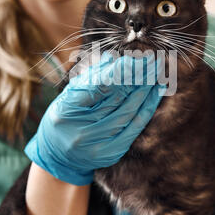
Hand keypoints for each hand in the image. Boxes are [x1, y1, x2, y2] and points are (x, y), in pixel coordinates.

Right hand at [24, 52, 164, 184]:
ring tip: (156, 72)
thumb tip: (113, 59)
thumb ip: (90, 78)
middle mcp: (81, 130)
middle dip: (137, 77)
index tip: (137, 58)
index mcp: (66, 110)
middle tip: (153, 61)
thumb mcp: (69, 94)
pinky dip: (147, 107)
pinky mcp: (111, 153)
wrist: (58, 156)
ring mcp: (98, 144)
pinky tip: (156, 92)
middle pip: (116, 98)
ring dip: (145, 90)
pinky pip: (135, 127)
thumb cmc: (64, 117)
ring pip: (129, 111)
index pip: (98, 87)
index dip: (121, 72)